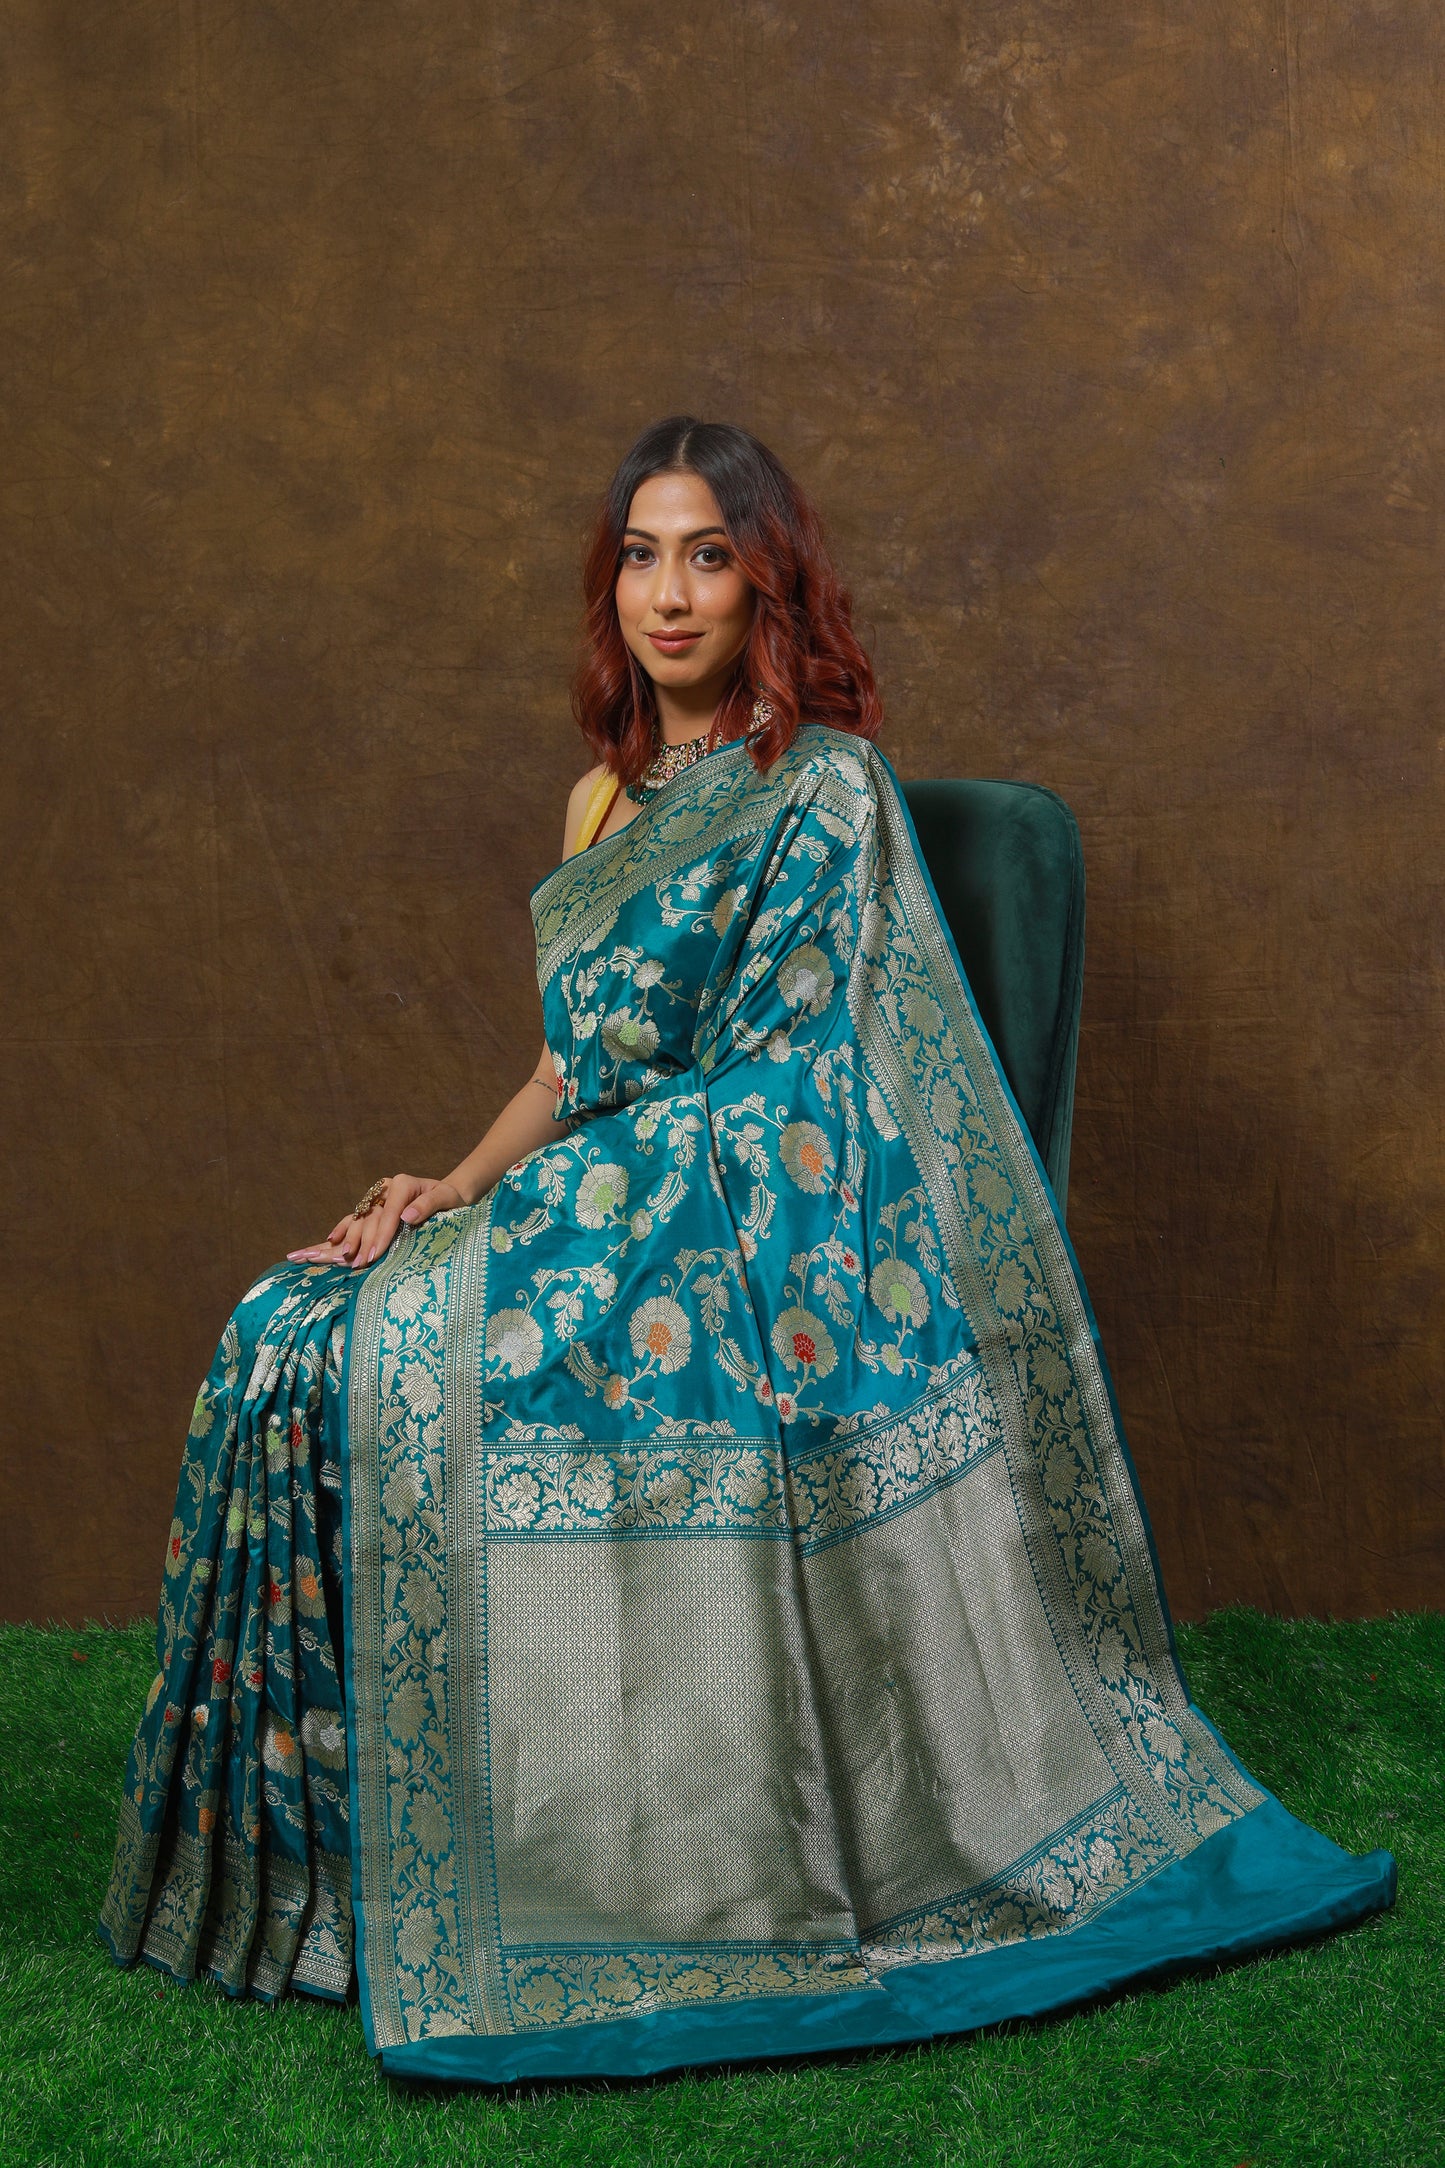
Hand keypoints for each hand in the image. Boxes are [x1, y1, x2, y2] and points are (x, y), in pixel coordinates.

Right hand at [287, 1174, 467, 1270]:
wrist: (448, 1197)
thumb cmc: (451, 1200)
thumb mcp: (447, 1199)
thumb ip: (428, 1204)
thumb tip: (406, 1216)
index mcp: (401, 1184)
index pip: (388, 1214)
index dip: (380, 1236)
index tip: (375, 1256)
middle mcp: (385, 1189)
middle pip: (370, 1219)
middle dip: (363, 1243)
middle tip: (357, 1265)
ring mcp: (376, 1198)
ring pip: (359, 1220)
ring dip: (349, 1239)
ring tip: (344, 1258)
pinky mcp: (372, 1207)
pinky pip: (354, 1217)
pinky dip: (342, 1229)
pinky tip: (330, 1240)